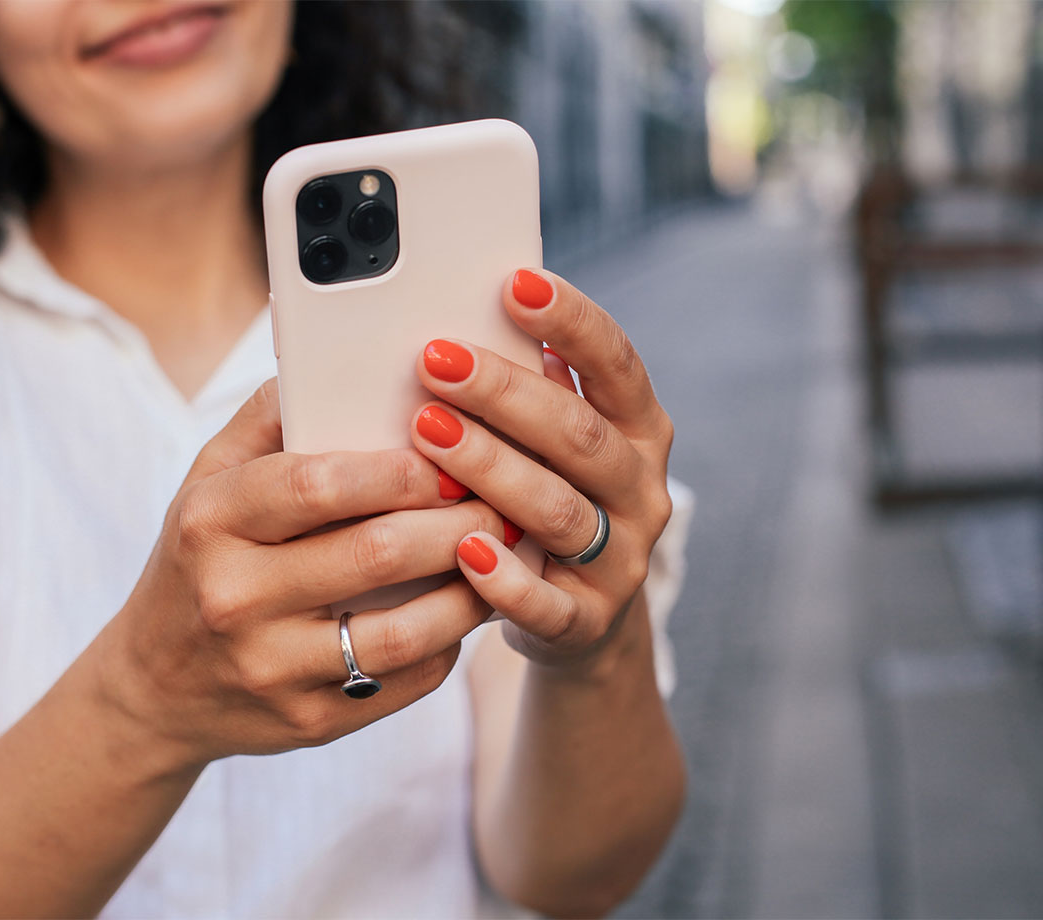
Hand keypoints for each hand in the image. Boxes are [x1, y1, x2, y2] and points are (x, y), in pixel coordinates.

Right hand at [111, 379, 507, 766]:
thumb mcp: (207, 479)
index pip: (316, 484)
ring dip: (472, 589)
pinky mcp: (309, 723)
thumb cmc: (198, 560)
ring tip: (502, 554)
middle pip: (375, 553)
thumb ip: (268, 415)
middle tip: (503, 499)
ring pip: (404, 630)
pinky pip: (405, 681)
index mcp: (210, 521)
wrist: (155, 688)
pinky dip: (450, 642)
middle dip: (457, 521)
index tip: (451, 454)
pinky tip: (467, 608)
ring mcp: (271, 669)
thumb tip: (336, 355)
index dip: (398, 468)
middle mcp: (233, 598)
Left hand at [410, 269, 673, 671]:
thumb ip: (533, 392)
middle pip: (579, 433)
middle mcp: (642, 490)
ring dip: (492, 468)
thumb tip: (467, 317)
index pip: (617, 365)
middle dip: (505, 392)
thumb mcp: (553, 446)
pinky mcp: (588, 622)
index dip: (572, 321)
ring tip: (427, 432)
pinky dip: (504, 578)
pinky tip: (462, 548)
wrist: (583, 621)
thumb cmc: (549, 501)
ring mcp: (622, 559)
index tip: (516, 281)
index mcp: (640, 431)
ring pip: (559, 509)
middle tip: (436, 360)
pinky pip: (547, 603)